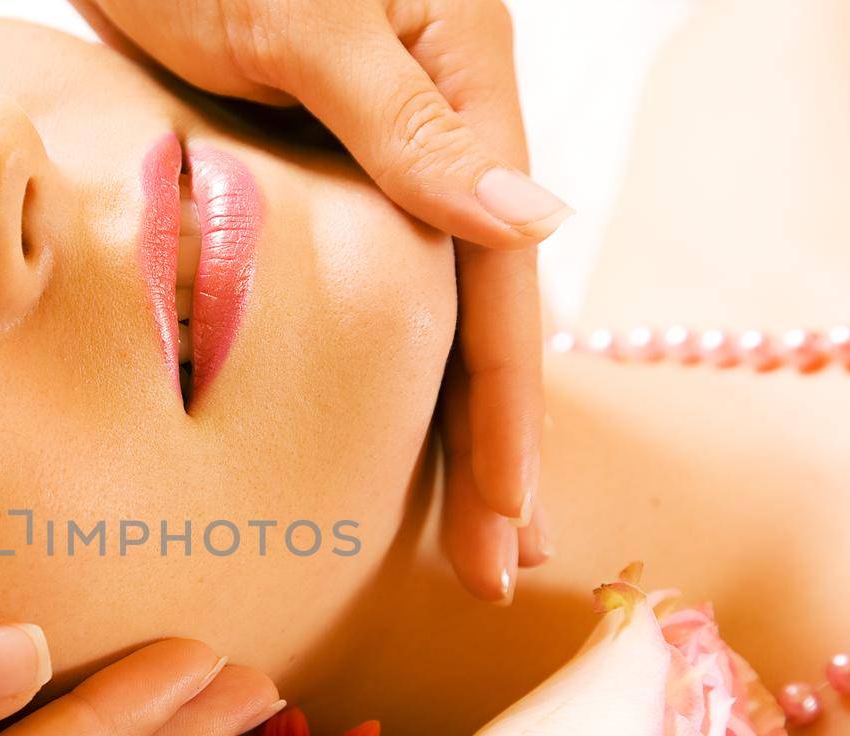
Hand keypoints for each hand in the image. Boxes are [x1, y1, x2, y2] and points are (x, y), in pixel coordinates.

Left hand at [70, 0, 559, 599]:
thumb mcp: (306, 20)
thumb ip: (414, 125)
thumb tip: (542, 221)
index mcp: (466, 86)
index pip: (503, 287)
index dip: (508, 418)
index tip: (510, 527)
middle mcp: (443, 126)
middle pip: (482, 316)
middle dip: (491, 448)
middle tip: (494, 567)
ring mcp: (384, 149)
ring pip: (431, 312)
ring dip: (444, 423)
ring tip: (458, 525)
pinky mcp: (318, 164)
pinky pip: (370, 285)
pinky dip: (381, 367)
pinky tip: (379, 428)